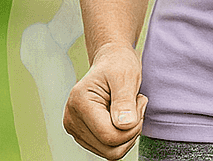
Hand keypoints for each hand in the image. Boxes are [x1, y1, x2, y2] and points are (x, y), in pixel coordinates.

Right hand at [63, 43, 146, 158]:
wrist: (111, 61)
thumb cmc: (118, 64)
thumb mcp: (126, 76)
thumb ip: (124, 101)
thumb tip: (124, 125)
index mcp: (79, 104)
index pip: (110, 136)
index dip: (133, 126)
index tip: (140, 101)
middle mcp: (72, 120)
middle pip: (110, 149)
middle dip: (132, 131)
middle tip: (136, 105)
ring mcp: (76, 130)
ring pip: (110, 152)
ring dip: (128, 133)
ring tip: (129, 108)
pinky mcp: (83, 135)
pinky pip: (109, 149)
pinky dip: (122, 136)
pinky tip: (123, 115)